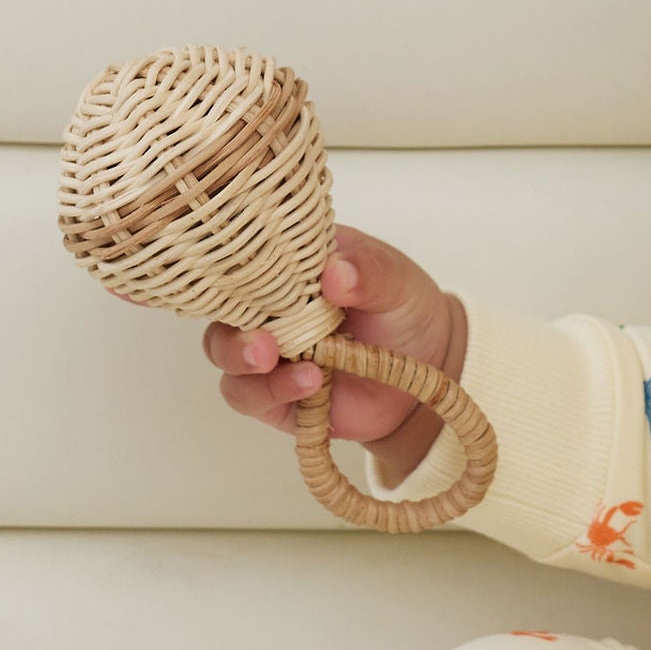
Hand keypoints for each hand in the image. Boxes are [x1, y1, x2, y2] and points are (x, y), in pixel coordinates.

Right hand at [200, 226, 466, 472]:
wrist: (428, 369)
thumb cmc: (405, 311)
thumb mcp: (397, 282)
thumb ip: (370, 272)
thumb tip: (336, 272)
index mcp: (289, 263)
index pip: (244, 254)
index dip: (237, 264)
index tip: (248, 275)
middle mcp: (267, 304)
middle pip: (222, 307)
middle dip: (232, 323)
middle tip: (262, 342)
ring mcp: (267, 348)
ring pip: (224, 353)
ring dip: (243, 361)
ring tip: (280, 364)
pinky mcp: (271, 392)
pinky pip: (249, 395)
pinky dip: (271, 391)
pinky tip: (308, 385)